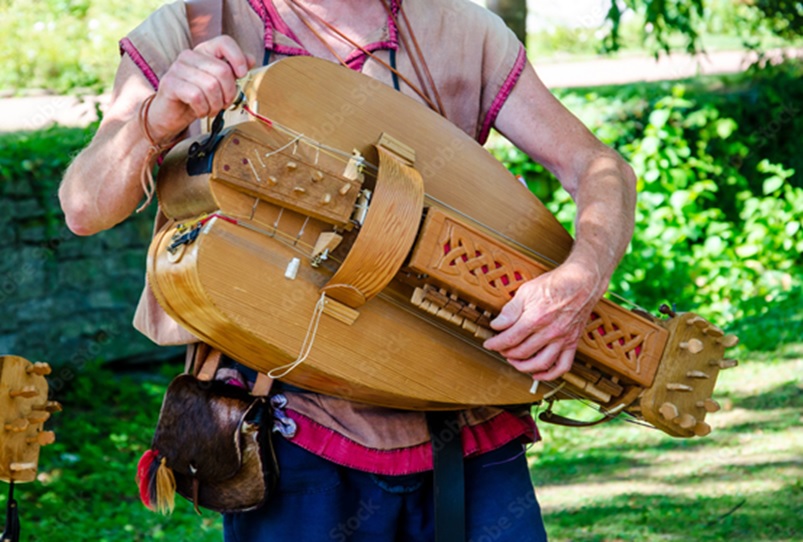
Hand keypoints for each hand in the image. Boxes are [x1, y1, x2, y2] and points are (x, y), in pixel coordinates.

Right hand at [146, 35, 255, 142]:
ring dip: (215, 105)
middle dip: (228, 93)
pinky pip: (196, 96)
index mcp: (203, 52)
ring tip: (211, 109)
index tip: (242, 74)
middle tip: (224, 103)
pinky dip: (203, 109)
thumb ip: (234, 71)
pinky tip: (200, 111)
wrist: (171, 114)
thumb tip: (251, 59)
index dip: (238, 58)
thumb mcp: (219, 84)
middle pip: (222, 71)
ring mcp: (177, 68)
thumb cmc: (197, 98)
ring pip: (211, 86)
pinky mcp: (170, 83)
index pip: (224, 42)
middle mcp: (189, 56)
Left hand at [482, 262, 604, 381]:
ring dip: (523, 366)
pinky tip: (538, 374)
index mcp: (536, 318)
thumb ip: (510, 310)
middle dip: (506, 352)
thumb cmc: (555, 284)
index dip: (496, 344)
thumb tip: (497, 324)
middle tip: (500, 349)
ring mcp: (563, 339)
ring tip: (514, 361)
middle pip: (522, 352)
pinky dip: (550, 375)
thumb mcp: (526, 291)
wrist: (582, 282)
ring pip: (541, 363)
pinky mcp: (572, 342)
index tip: (489, 344)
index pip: (510, 338)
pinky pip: (563, 366)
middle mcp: (550, 332)